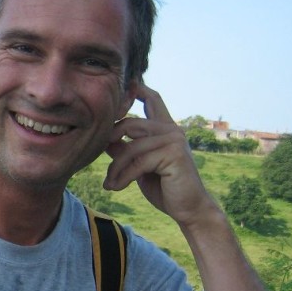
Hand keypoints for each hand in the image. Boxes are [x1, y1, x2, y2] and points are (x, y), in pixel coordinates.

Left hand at [103, 85, 220, 227]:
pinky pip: (138, 162)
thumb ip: (126, 149)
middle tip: (103, 166)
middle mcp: (171, 129)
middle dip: (110, 143)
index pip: (153, 99)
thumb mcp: (139, 165)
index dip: (138, 90)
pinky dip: (123, 176)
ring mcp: (174, 139)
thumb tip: (104, 139)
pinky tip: (115, 188)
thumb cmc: (163, 186)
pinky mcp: (173, 153)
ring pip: (131, 146)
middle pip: (129, 124)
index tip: (127, 82)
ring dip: (115, 168)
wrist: (188, 208)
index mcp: (165, 128)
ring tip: (110, 184)